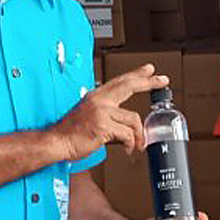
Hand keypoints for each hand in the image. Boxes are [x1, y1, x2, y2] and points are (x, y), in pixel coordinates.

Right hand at [52, 64, 167, 159]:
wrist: (57, 142)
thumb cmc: (71, 133)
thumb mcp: (90, 116)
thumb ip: (109, 116)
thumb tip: (127, 125)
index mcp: (97, 96)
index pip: (121, 81)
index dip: (137, 74)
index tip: (150, 70)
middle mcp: (99, 100)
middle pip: (129, 85)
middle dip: (149, 83)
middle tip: (162, 81)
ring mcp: (102, 112)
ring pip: (133, 119)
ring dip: (139, 135)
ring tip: (137, 144)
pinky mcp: (103, 126)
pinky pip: (127, 134)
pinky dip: (130, 144)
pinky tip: (127, 149)